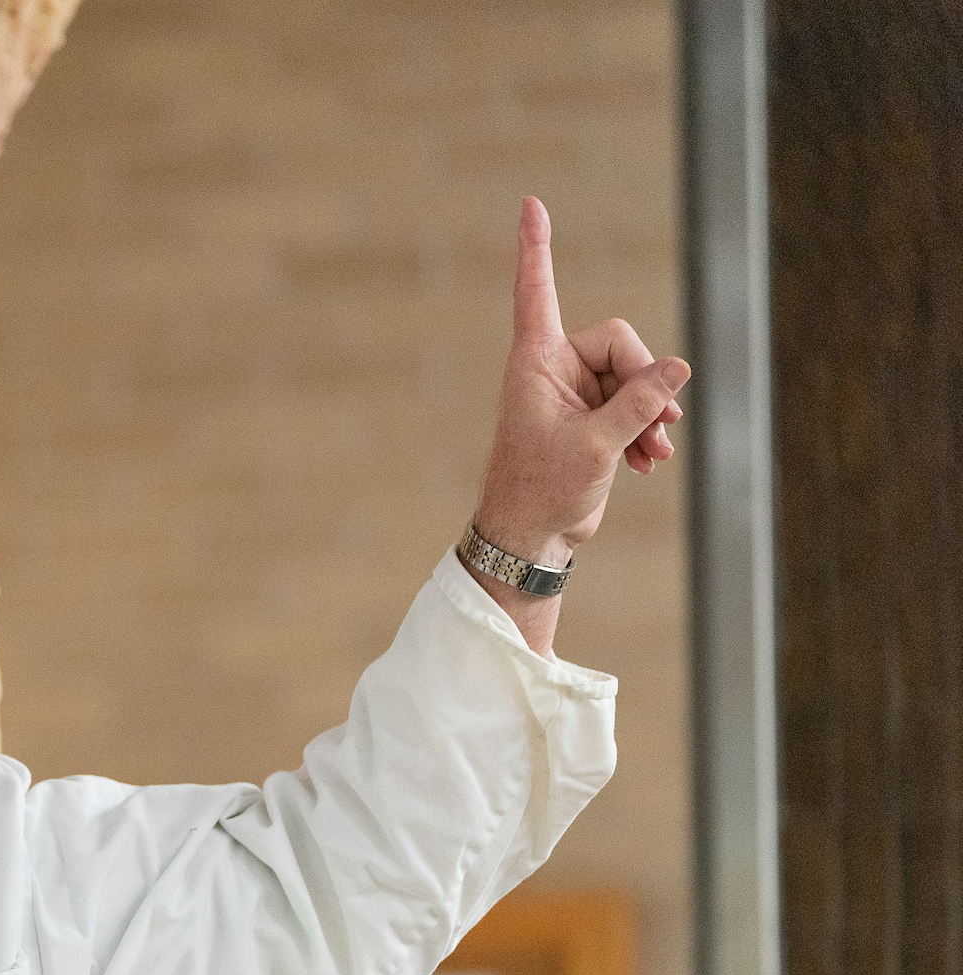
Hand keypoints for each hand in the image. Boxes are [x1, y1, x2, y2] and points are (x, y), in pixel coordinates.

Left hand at [470, 197, 689, 647]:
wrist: (531, 538)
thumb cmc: (542, 491)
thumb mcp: (595, 446)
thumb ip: (638, 405)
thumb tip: (677, 368)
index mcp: (535, 362)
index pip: (536, 291)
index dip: (535, 248)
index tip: (530, 202)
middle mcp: (552, 369)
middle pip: (621, 345)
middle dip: (645, 384)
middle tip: (659, 429)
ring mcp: (574, 393)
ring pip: (634, 377)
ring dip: (651, 415)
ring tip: (654, 454)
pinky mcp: (591, 418)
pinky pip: (634, 403)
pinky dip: (646, 431)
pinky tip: (651, 461)